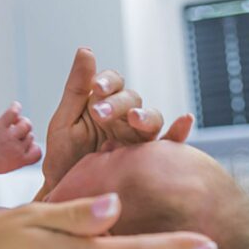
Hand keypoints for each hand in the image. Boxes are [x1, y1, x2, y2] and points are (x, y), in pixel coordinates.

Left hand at [40, 48, 193, 198]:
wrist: (66, 198)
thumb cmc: (63, 160)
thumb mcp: (64, 121)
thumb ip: (76, 87)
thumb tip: (86, 50)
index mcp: (104, 105)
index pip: (113, 83)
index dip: (107, 81)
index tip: (95, 88)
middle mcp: (125, 118)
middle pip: (133, 99)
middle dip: (118, 102)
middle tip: (100, 112)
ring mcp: (139, 138)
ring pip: (152, 118)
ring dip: (145, 115)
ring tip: (133, 119)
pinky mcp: (149, 160)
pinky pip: (170, 145)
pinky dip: (179, 132)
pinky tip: (185, 121)